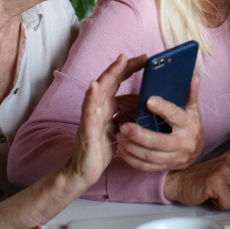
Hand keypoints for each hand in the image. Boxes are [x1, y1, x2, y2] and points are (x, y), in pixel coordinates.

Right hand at [61, 54, 147, 192]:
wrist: (83, 172)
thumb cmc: (100, 150)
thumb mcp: (119, 130)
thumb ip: (127, 116)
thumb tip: (146, 107)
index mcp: (106, 107)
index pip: (118, 83)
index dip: (130, 70)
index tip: (146, 60)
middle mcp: (97, 107)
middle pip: (110, 81)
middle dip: (125, 67)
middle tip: (143, 57)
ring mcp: (90, 115)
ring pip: (99, 89)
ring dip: (110, 74)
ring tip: (120, 60)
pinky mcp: (86, 126)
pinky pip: (88, 109)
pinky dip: (90, 95)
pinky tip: (94, 85)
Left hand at [116, 75, 203, 172]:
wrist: (196, 151)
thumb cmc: (190, 125)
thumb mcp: (192, 109)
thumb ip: (190, 93)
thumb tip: (193, 76)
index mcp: (189, 125)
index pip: (176, 116)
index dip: (162, 108)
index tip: (148, 100)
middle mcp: (184, 143)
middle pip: (159, 142)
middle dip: (140, 135)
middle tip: (124, 126)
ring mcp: (175, 158)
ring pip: (151, 156)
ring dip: (133, 148)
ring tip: (120, 136)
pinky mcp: (166, 167)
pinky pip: (146, 167)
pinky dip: (132, 160)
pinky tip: (122, 150)